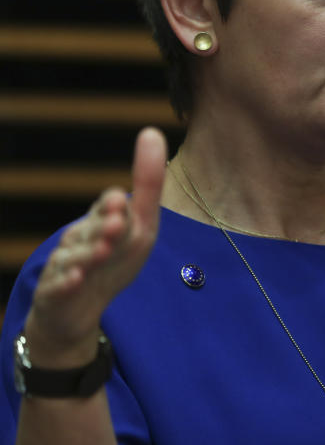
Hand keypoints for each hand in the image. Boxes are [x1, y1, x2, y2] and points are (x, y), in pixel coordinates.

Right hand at [23, 127, 166, 364]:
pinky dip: (66, 283)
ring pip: (74, 258)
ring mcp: (64, 265)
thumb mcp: (139, 228)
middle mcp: (79, 239)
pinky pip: (58, 287)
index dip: (112, 207)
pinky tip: (75, 279)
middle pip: (91, 231)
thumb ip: (147, 189)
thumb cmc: (113, 262)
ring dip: (88, 255)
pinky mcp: (53, 293)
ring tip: (101, 252)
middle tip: (116, 223)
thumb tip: (151, 132)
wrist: (75, 311)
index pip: (107, 209)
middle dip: (102, 228)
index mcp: (100, 222)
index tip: (120, 200)